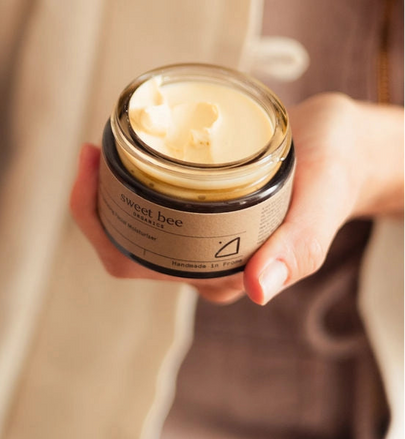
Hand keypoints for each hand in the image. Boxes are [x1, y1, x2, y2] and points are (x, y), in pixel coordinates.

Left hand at [71, 93, 400, 304]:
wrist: (346, 148)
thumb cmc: (336, 172)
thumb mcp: (321, 200)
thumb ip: (298, 245)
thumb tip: (256, 291)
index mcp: (223, 273)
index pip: (134, 263)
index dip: (96, 223)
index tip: (92, 165)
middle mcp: (202, 261)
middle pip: (122, 247)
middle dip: (93, 203)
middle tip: (92, 150)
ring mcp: (198, 237)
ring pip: (131, 226)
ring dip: (107, 191)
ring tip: (102, 147)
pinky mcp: (201, 210)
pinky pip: (150, 205)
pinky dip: (128, 180)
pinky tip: (124, 149)